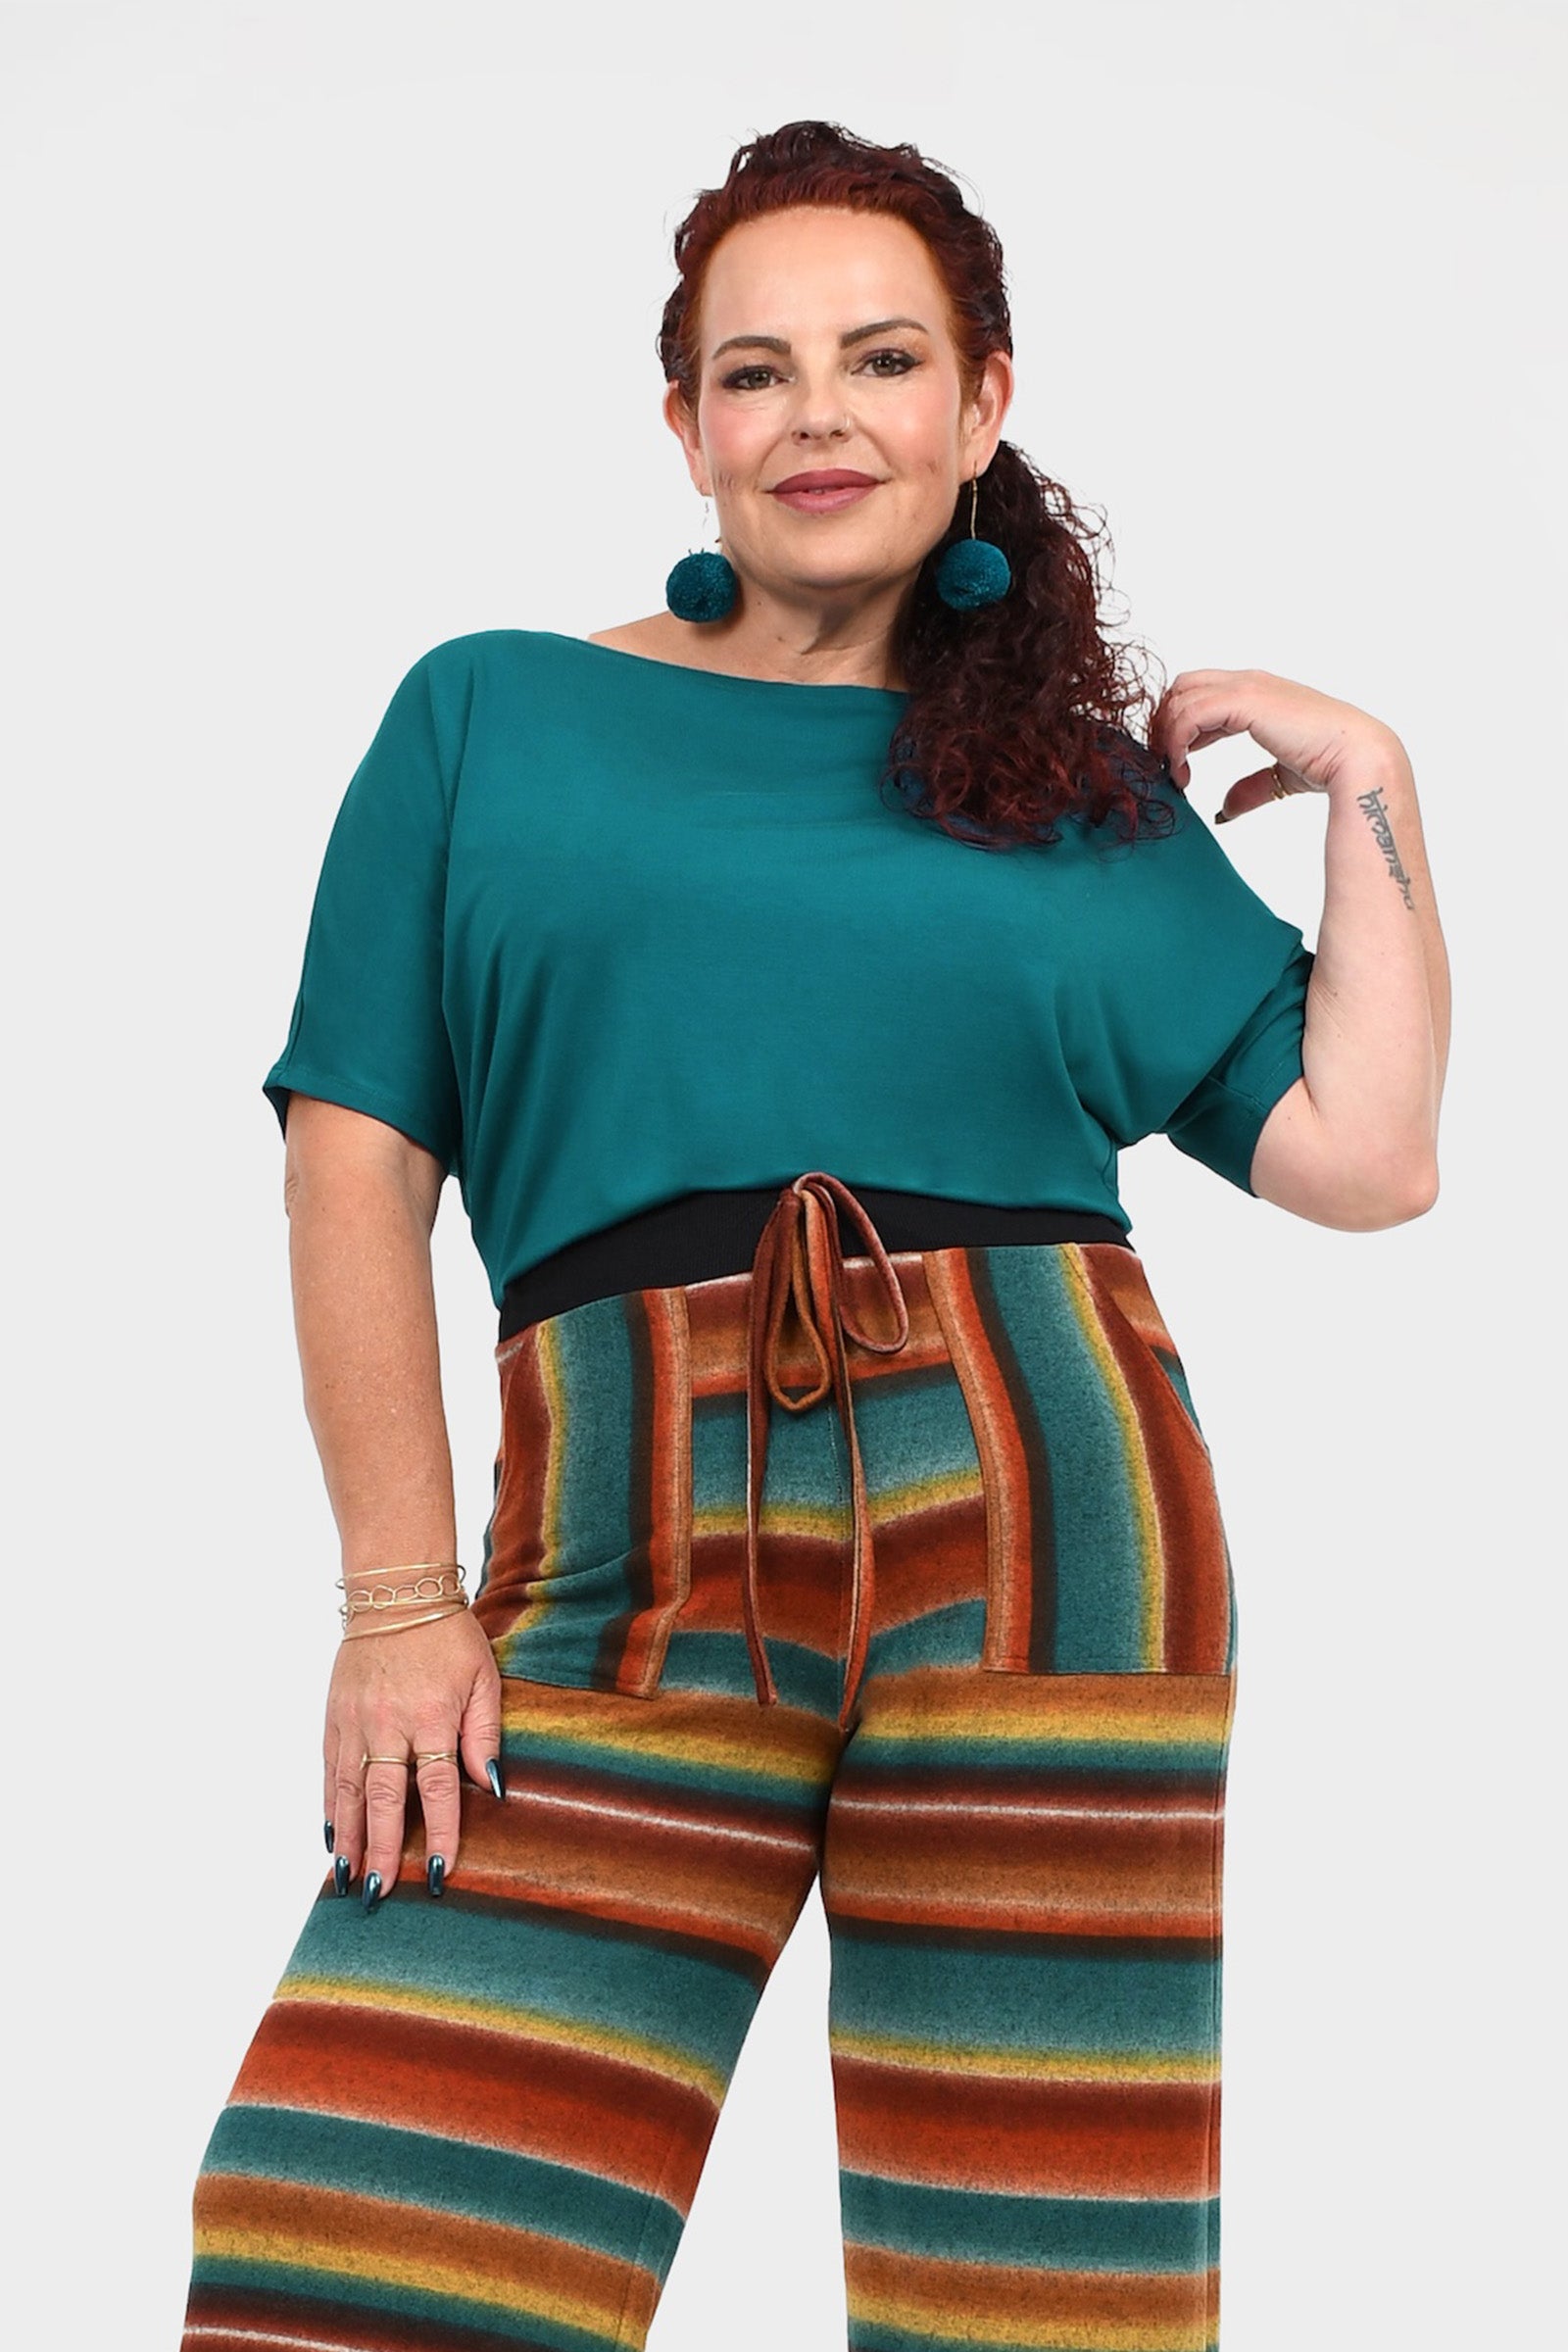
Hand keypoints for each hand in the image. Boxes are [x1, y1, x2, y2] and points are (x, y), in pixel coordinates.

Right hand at [324, 1606, 503, 1906]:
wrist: (396, 1593)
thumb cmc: (448, 1635)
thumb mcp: (483, 1677)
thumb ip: (484, 1733)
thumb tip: (492, 1786)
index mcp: (432, 1717)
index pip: (437, 1788)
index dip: (440, 1834)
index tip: (440, 1874)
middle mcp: (389, 1725)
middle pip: (384, 1799)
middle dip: (383, 1850)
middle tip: (381, 1892)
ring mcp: (356, 1722)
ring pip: (349, 1791)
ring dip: (349, 1838)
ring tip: (347, 1879)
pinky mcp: (335, 1717)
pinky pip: (330, 1770)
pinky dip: (330, 1805)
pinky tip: (331, 1835)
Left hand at [1152, 667, 1405, 819]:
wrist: (1356, 758)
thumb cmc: (1329, 763)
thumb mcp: (1279, 777)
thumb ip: (1250, 787)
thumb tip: (1224, 810)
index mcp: (1258, 692)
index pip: (1201, 692)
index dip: (1181, 724)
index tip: (1177, 762)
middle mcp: (1250, 683)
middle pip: (1183, 687)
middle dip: (1166, 724)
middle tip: (1165, 764)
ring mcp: (1247, 688)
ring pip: (1181, 698)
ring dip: (1169, 738)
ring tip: (1175, 775)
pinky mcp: (1244, 701)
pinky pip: (1190, 714)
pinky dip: (1177, 743)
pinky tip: (1183, 773)